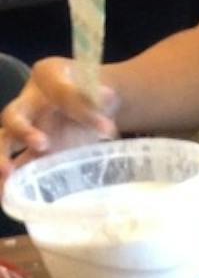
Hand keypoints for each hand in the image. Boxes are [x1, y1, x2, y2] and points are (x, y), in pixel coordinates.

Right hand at [0, 58, 117, 176]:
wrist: (89, 100)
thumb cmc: (89, 89)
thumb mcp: (96, 87)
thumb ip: (98, 97)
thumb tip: (108, 97)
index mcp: (47, 80)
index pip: (60, 92)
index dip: (82, 110)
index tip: (106, 128)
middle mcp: (30, 105)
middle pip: (13, 117)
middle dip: (23, 130)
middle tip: (41, 144)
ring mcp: (28, 130)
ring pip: (6, 143)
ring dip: (3, 158)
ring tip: (6, 175)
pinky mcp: (34, 153)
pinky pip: (18, 165)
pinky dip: (11, 181)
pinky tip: (8, 197)